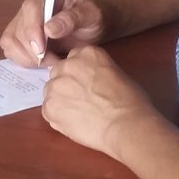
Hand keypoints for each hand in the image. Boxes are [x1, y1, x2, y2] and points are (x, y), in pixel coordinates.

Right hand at [0, 0, 114, 66]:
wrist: (95, 26)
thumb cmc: (95, 17)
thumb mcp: (92, 15)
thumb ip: (73, 19)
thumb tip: (49, 29)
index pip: (32, 6)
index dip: (32, 28)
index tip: (41, 48)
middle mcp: (32, 2)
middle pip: (19, 26)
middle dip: (32, 49)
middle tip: (53, 61)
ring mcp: (24, 18)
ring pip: (11, 39)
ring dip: (27, 56)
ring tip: (50, 61)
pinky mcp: (21, 34)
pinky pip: (10, 48)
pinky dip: (22, 59)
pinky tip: (42, 62)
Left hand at [40, 45, 158, 157]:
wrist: (126, 125)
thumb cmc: (131, 103)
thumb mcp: (116, 74)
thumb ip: (95, 72)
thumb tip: (86, 83)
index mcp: (88, 53)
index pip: (73, 59)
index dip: (79, 75)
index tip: (87, 85)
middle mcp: (68, 64)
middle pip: (58, 73)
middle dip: (67, 86)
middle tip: (83, 101)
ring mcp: (56, 85)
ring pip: (51, 92)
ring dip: (61, 101)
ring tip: (80, 114)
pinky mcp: (50, 106)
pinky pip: (48, 110)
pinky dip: (58, 117)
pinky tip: (76, 122)